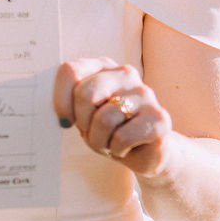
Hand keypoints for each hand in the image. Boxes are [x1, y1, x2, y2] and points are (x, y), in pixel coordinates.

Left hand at [55, 57, 171, 175]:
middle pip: (85, 94)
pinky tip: (126, 148)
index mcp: (103, 66)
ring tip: (109, 143)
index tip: (64, 121)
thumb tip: (60, 113)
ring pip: (104, 119)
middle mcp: (125, 74)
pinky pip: (122, 137)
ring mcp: (145, 94)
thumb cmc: (109, 131)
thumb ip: (70, 103)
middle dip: (83, 123)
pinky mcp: (159, 118)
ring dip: (100, 141)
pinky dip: (117, 149)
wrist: (145, 153)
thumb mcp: (84, 114)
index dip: (61, 99)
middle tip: (92, 134)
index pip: (71, 70)